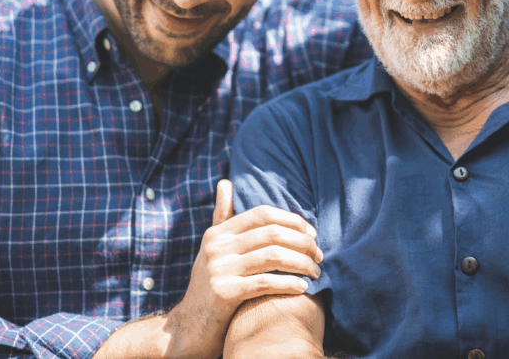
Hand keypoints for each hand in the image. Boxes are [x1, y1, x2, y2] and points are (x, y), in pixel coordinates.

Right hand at [163, 179, 322, 358]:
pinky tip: (302, 287)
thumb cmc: (209, 285)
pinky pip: (265, 282)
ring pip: (273, 256)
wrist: (189, 327)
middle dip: (303, 243)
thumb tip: (226, 182)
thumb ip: (222, 217)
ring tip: (316, 272)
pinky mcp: (223, 293)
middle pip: (272, 234)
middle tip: (319, 256)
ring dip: (302, 263)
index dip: (292, 220)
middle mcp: (217, 247)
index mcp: (218, 233)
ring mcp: (219, 269)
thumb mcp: (213, 248)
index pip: (263, 214)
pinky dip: (289, 283)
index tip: (312, 234)